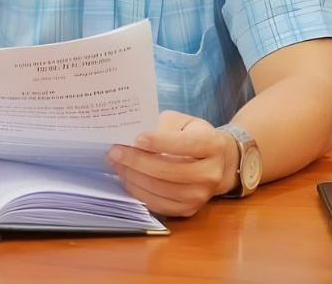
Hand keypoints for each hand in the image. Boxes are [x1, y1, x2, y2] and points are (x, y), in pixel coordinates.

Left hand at [107, 110, 236, 217]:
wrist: (216, 162)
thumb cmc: (193, 136)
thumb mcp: (183, 121)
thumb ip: (162, 127)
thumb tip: (134, 141)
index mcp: (212, 145)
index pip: (185, 145)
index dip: (159, 142)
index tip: (137, 138)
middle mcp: (211, 173)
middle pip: (169, 170)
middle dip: (137, 161)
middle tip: (115, 151)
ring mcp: (201, 195)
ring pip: (161, 189)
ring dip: (133, 177)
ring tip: (117, 164)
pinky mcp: (189, 210)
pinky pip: (158, 204)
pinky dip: (139, 192)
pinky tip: (127, 178)